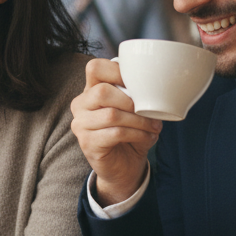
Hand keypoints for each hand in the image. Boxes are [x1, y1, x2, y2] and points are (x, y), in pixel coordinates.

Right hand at [70, 59, 162, 205]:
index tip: (139, 84)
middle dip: (131, 102)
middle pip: (102, 91)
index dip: (118, 71)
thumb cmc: (129, 133)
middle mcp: (81, 104)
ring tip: (153, 126)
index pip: (95, 68)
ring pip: (111, 114)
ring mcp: (81, 124)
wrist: (123, 167)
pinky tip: (147, 137)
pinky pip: (115, 133)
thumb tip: (155, 88)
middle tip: (149, 111)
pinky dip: (136, 134)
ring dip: (139, 121)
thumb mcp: (134, 110)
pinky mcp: (87, 143)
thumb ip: (136, 95)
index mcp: (91, 90)